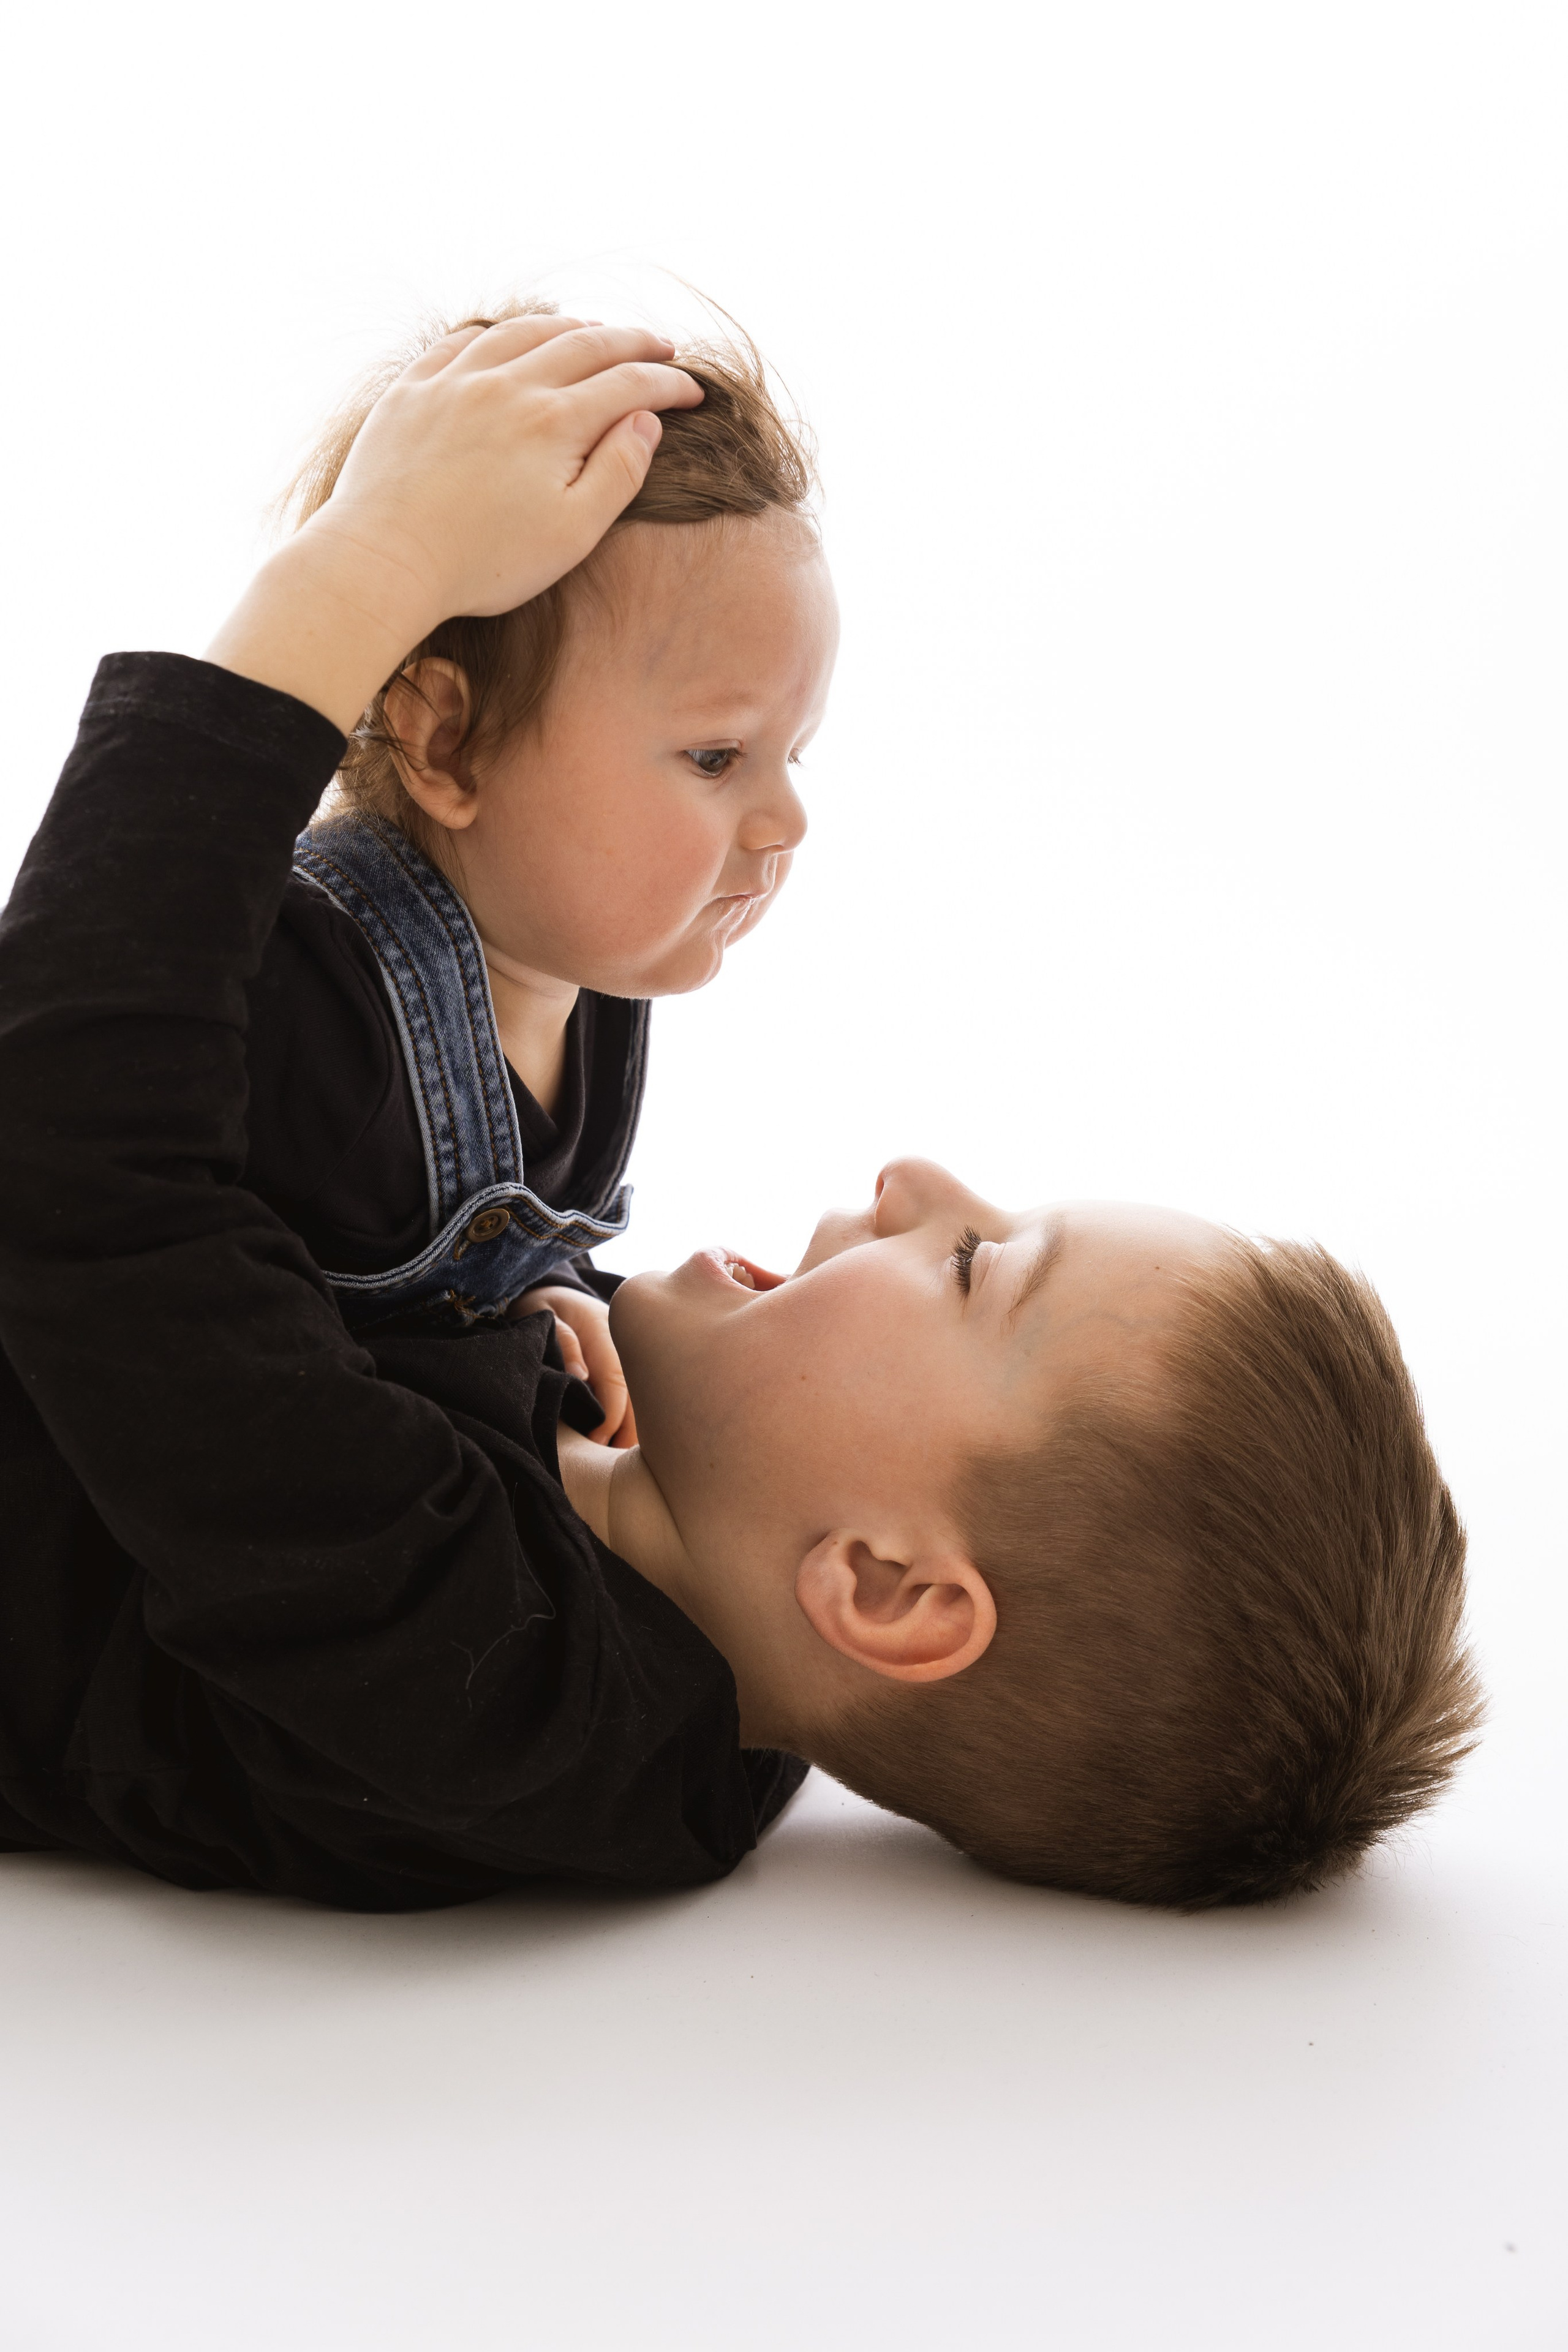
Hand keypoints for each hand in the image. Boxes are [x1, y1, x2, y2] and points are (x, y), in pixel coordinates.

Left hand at [206, 317, 702, 733]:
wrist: (386, 559)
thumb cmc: (485, 562)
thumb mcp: (572, 533)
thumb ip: (618, 473)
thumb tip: (647, 422)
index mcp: (555, 422)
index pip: (629, 384)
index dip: (669, 384)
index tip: (694, 391)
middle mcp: (509, 385)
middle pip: (585, 344)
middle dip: (633, 342)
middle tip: (662, 347)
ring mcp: (456, 381)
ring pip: (525, 332)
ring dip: (570, 327)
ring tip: (596, 332)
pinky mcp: (412, 390)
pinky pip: (463, 341)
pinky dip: (500, 333)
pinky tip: (511, 339)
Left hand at [513, 1284, 636, 1449]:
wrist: (555, 1293)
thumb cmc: (543, 1308)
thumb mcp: (543, 1315)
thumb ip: (563, 1340)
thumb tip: (580, 1376)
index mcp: (604, 1329)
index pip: (616, 1379)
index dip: (611, 1415)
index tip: (597, 1443)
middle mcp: (624, 1344)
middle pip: (639, 1394)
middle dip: (631, 1431)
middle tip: (616, 1465)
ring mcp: (630, 1354)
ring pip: (642, 1398)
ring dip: (636, 1428)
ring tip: (626, 1463)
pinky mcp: (629, 1365)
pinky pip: (636, 1395)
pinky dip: (633, 1419)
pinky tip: (627, 1444)